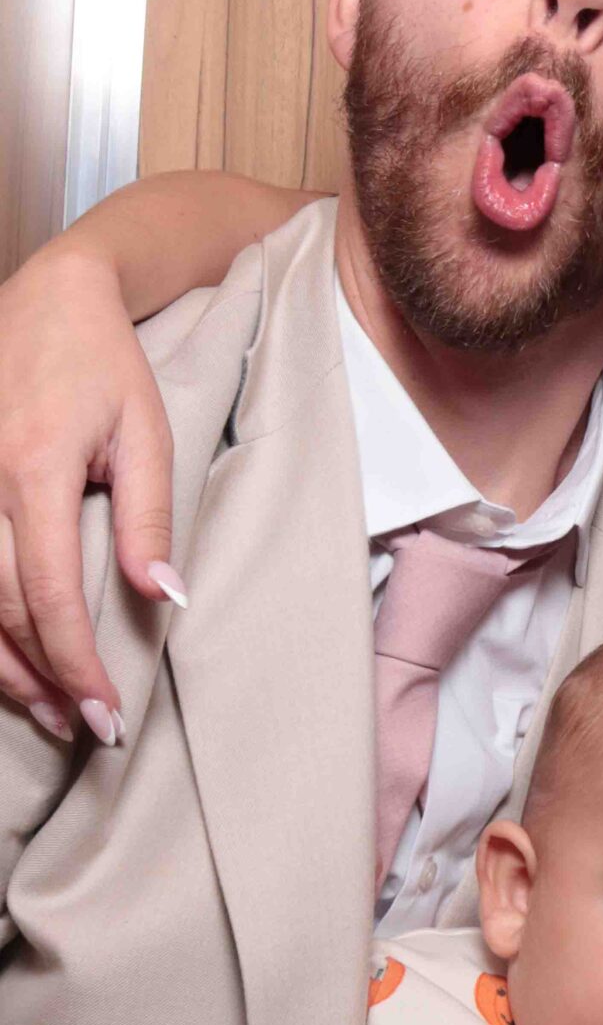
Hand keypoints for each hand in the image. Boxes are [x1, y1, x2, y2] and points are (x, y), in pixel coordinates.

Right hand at [0, 244, 176, 731]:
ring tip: (47, 707)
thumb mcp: (147, 436)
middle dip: (40, 676)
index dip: (75, 662)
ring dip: (3, 663)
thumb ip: (149, 520)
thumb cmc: (107, 366)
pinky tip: (6, 657)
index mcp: (34, 468)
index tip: (105, 713)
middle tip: (82, 724)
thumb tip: (164, 600)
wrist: (51, 300)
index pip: (49, 593)